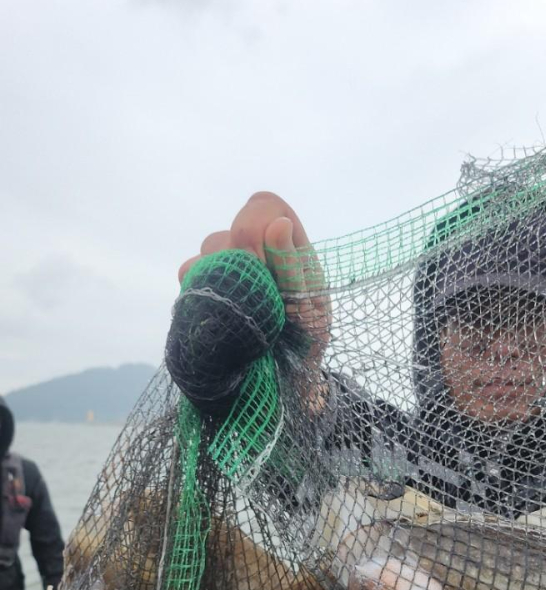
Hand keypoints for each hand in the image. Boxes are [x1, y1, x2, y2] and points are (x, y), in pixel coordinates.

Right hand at [179, 192, 330, 408]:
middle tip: (254, 304)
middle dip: (237, 264)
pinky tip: (218, 317)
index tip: (261, 269)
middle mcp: (258, 251)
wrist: (285, 383)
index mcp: (289, 246)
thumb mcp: (311, 310)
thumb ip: (294, 267)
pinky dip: (198, 292)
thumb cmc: (307, 344)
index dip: (255, 228)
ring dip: (220, 279)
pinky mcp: (210, 290)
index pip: (265, 206)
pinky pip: (189, 275)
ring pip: (208, 251)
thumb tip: (279, 223)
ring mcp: (232, 269)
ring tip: (241, 315)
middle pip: (230, 230)